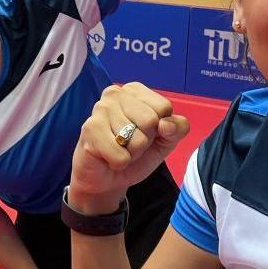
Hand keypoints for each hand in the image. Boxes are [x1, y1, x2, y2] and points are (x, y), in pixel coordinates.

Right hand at [69, 82, 189, 213]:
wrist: (107, 177)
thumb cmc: (135, 153)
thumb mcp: (165, 140)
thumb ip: (178, 128)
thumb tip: (166, 125)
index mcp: (135, 90)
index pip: (164, 107)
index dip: (160, 128)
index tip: (144, 132)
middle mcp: (115, 93)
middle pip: (151, 121)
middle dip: (145, 141)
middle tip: (129, 143)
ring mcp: (100, 109)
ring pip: (137, 140)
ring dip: (131, 153)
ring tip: (118, 149)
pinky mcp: (90, 129)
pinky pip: (121, 155)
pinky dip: (118, 162)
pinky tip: (107, 156)